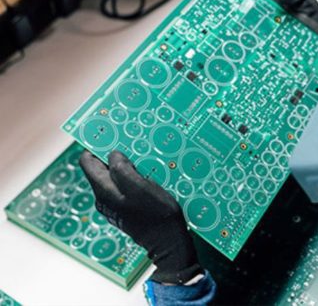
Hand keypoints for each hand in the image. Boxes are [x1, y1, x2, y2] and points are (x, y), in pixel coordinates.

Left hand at [80, 150, 201, 284]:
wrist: (168, 243)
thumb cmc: (156, 214)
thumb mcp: (141, 188)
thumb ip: (122, 170)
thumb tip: (112, 155)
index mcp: (104, 191)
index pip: (87, 162)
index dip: (97, 147)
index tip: (112, 137)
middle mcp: (104, 198)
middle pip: (101, 169)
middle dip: (113, 156)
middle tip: (132, 146)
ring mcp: (114, 205)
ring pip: (114, 178)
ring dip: (126, 167)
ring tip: (143, 159)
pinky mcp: (126, 209)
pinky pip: (124, 187)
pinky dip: (132, 178)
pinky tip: (147, 176)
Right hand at [225, 0, 317, 39]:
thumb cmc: (316, 28)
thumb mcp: (310, 8)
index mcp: (277, 1)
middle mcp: (267, 14)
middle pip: (245, 1)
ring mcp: (264, 29)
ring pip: (243, 22)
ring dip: (230, 20)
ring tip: (215, 16)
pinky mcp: (264, 43)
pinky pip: (250, 41)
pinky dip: (239, 41)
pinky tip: (228, 41)